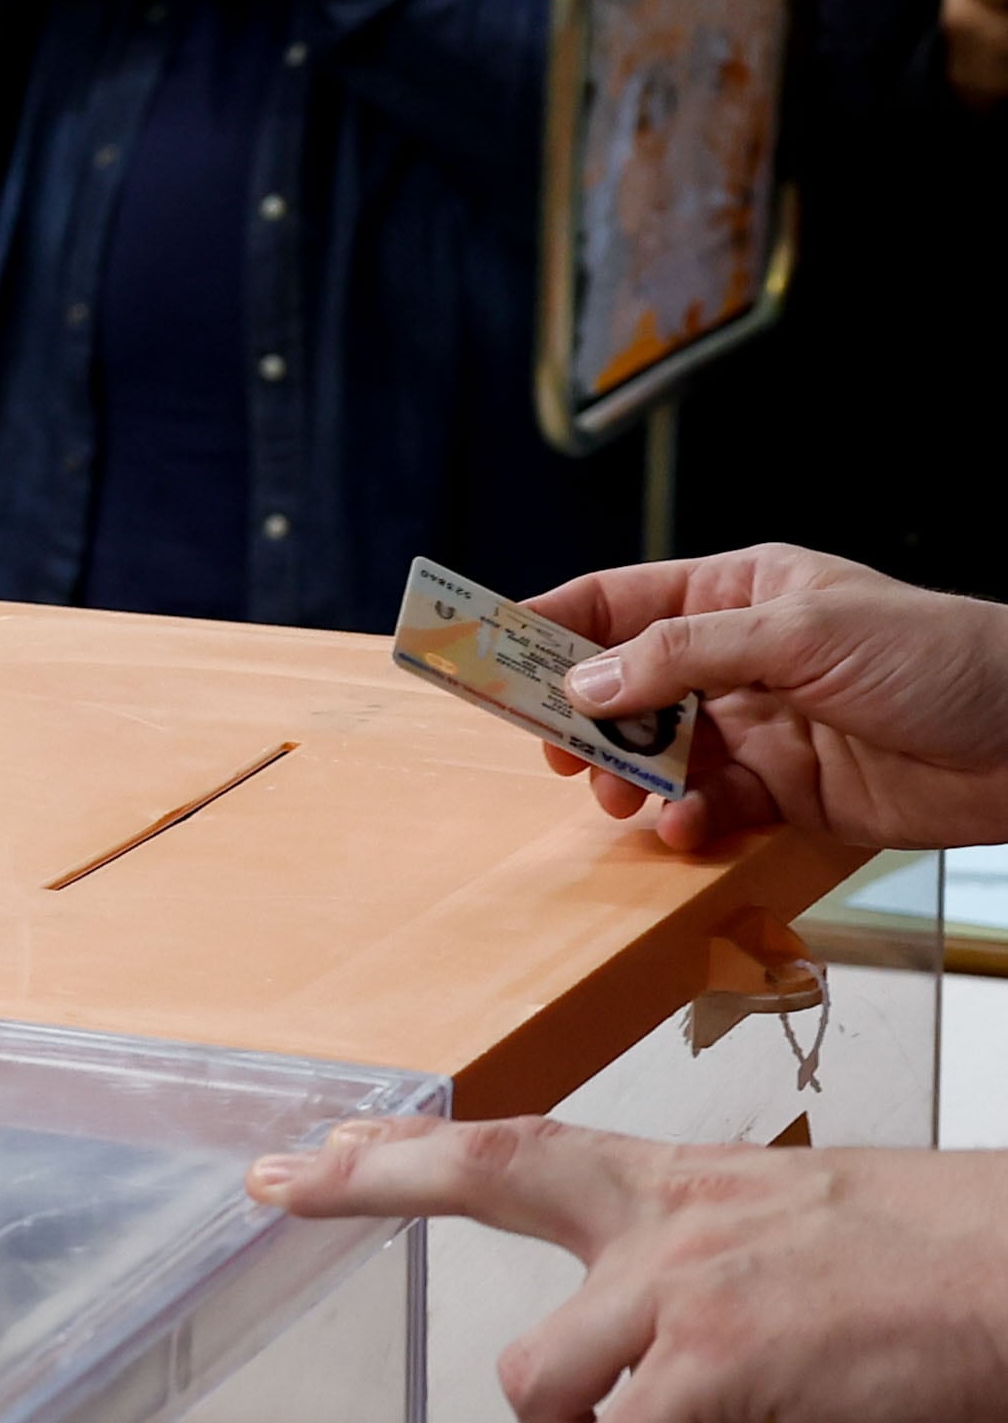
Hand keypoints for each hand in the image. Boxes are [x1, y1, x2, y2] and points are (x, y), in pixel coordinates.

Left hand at [249, 1118, 1007, 1422]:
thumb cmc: (970, 1268)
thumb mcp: (825, 1242)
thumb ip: (734, 1280)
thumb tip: (700, 1354)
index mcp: (696, 1189)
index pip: (530, 1146)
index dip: (420, 1148)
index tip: (329, 1143)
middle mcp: (676, 1217)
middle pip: (486, 1177)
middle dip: (371, 1181)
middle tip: (284, 1188)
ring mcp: (692, 1282)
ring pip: (543, 1380)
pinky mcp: (725, 1357)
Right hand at [515, 543, 1007, 851]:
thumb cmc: (941, 658)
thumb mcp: (802, 632)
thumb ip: (684, 655)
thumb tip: (583, 682)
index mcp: (737, 595)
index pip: (614, 603)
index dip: (544, 627)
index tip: (481, 658)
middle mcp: (735, 660)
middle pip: (619, 688)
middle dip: (580, 723)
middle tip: (556, 754)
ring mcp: (755, 729)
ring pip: (651, 757)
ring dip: (628, 782)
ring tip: (626, 800)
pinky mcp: (781, 793)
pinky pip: (701, 809)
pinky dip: (682, 823)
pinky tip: (690, 827)